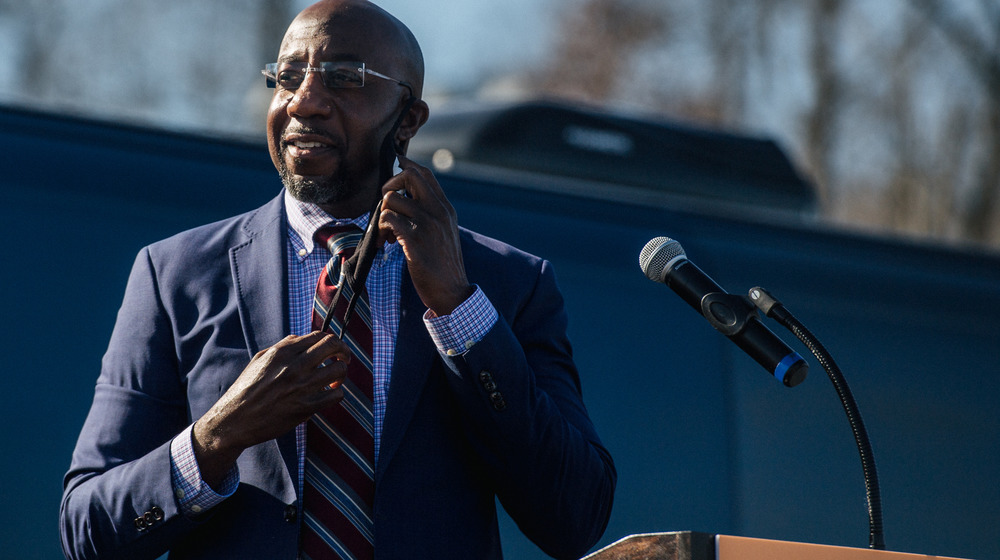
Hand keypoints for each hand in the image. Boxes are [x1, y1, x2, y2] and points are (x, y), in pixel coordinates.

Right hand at [192, 332, 350, 486]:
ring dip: (341, 373)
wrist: (235, 420)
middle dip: (343, 350)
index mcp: (282, 352)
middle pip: (332, 346)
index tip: (334, 348)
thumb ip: (282, 347)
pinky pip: (336, 396)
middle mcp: (294, 366)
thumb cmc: (246, 389)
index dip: (331, 340)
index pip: (318, 336)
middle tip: (344, 358)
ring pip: (338, 370)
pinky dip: (337, 394)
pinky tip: (330, 395)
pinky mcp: (306, 408)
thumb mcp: (259, 360)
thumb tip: (301, 338)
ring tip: (335, 380)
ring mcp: (301, 387)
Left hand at [378, 154, 473, 314]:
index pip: (424, 173)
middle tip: (386, 207)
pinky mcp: (414, 240)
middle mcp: (438, 211)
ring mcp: (427, 224)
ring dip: (381, 215)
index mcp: (445, 208)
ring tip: (386, 233)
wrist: (451, 291)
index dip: (404, 166)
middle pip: (407, 175)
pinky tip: (385, 243)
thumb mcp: (444, 232)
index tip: (392, 171)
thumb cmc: (443, 264)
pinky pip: (387, 220)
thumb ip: (431, 213)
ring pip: (391, 199)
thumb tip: (405, 198)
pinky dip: (380, 230)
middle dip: (389, 185)